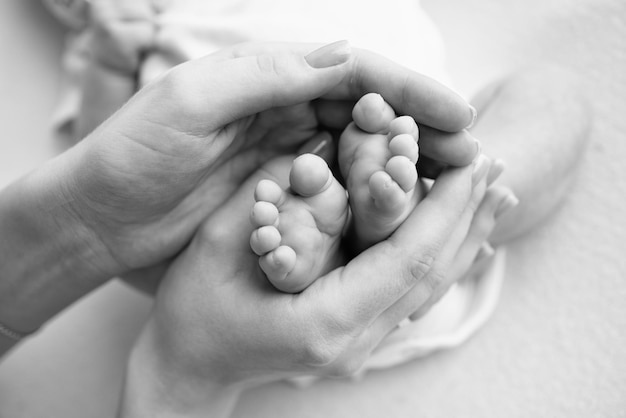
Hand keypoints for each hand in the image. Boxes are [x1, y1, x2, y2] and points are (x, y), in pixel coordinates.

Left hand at [59, 41, 476, 279]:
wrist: (100, 214)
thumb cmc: (133, 153)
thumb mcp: (191, 103)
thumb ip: (264, 77)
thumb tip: (345, 57)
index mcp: (267, 76)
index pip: (354, 75)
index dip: (410, 91)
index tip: (460, 113)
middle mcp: (284, 107)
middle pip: (369, 112)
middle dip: (423, 129)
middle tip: (473, 153)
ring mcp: (285, 152)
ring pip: (361, 152)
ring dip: (406, 165)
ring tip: (452, 182)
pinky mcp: (280, 192)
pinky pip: (338, 189)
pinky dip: (372, 195)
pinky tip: (403, 208)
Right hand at [119, 161, 515, 416]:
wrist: (190, 367)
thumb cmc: (192, 313)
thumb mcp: (217, 247)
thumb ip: (267, 196)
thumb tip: (317, 148)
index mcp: (323, 322)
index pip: (405, 261)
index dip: (443, 210)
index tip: (471, 164)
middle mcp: (353, 340)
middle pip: (429, 275)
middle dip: (464, 216)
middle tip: (494, 166)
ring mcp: (359, 344)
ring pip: (428, 287)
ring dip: (462, 236)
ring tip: (493, 193)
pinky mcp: (356, 334)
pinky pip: (411, 293)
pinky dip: (438, 256)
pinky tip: (457, 232)